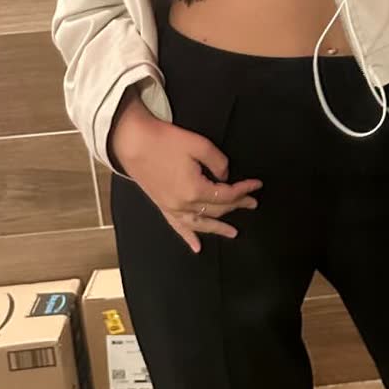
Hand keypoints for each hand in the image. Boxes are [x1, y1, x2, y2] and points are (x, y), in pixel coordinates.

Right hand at [111, 97, 260, 255]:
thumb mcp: (198, 145)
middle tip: (252, 203)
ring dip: (218, 228)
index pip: (226, 194)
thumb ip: (218, 163)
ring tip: (233, 233)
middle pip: (216, 209)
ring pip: (201, 224)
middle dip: (236, 206)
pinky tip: (197, 247)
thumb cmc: (164, 140)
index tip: (257, 185)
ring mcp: (171, 208)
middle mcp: (184, 205)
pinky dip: (188, 237)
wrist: (132, 141)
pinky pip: (178, 226)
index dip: (243, 189)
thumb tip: (225, 177)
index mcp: (195, 190)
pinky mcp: (162, 206)